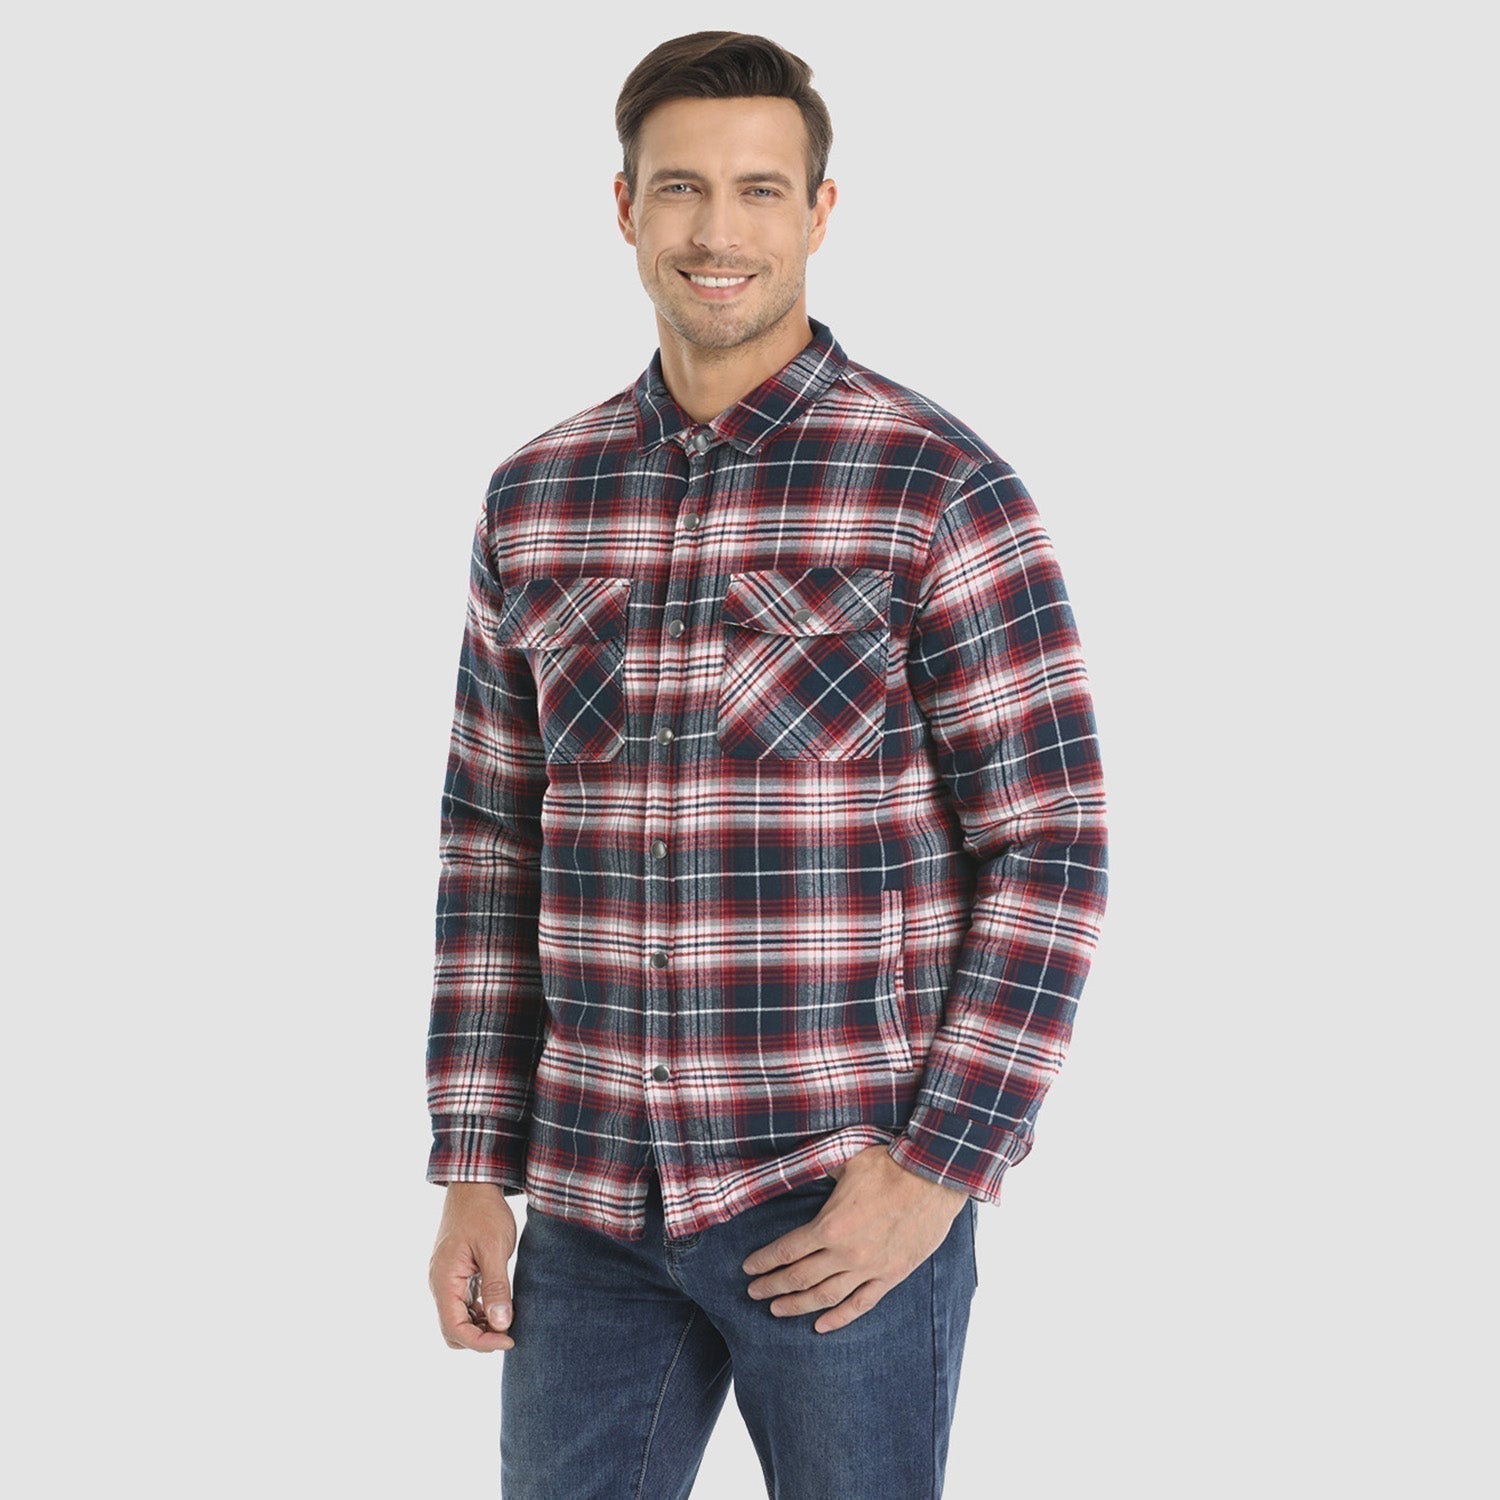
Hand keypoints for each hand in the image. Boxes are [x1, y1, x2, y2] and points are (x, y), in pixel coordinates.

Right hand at [429, 1182, 518, 1351]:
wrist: (474, 1185)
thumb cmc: (484, 1212)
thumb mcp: (495, 1248)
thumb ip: (496, 1287)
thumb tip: (501, 1325)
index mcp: (444, 1280)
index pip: (455, 1329)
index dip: (481, 1342)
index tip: (509, 1338)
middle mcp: (440, 1284)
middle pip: (453, 1330)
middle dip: (479, 1339)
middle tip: (509, 1332)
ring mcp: (446, 1279)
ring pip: (458, 1319)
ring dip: (480, 1327)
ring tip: (507, 1318)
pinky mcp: (455, 1274)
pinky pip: (463, 1304)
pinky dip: (479, 1312)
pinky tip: (500, 1306)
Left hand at [740, 1144, 969, 1333]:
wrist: (932, 1178)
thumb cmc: (887, 1165)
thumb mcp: (844, 1161)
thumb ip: (819, 1172)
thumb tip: (799, 1166)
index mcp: (829, 1225)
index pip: (786, 1250)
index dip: (764, 1261)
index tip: (748, 1268)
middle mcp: (845, 1253)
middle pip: (799, 1278)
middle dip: (772, 1287)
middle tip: (754, 1293)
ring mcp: (868, 1268)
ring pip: (825, 1297)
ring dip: (797, 1306)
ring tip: (777, 1310)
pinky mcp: (891, 1276)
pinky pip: (860, 1304)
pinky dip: (839, 1318)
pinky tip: (821, 1326)